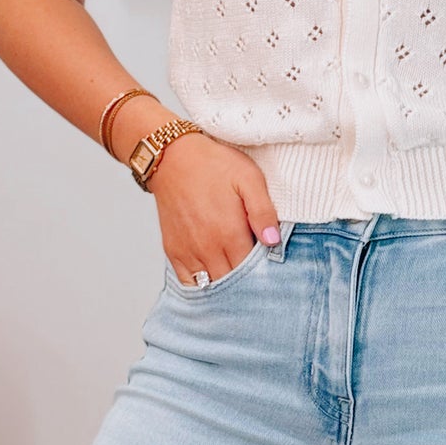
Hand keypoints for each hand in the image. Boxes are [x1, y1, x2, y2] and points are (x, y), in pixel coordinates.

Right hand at [148, 133, 281, 282]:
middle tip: (259, 276)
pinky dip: (202, 285)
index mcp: (229, 233)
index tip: (272, 268)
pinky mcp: (173, 251)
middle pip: (233, 283)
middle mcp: (207, 248)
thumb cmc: (213, 165)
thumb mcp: (249, 178)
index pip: (253, 272)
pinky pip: (188, 282)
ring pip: (211, 286)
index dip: (265, 273)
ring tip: (238, 278)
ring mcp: (188, 252)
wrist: (172, 157)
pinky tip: (215, 276)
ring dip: (226, 286)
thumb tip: (273, 241)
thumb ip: (263, 211)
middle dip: (248, 283)